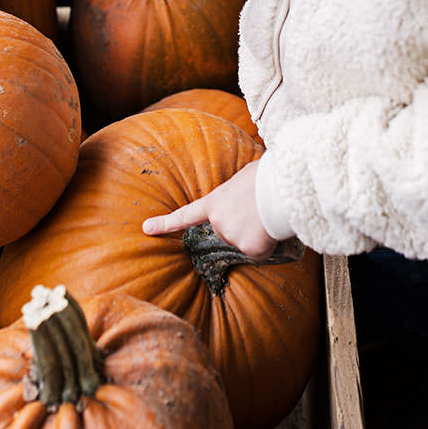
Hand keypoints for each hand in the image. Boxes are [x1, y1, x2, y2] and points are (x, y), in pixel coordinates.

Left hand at [142, 160, 276, 259]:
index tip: (146, 228)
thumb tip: (249, 200)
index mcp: (214, 201)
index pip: (185, 215)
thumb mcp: (244, 177)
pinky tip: (272, 229)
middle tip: (259, 209)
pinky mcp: (249, 249)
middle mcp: (218, 222)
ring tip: (268, 214)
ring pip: (245, 242)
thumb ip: (237, 193)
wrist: (281, 189)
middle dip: (243, 225)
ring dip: (257, 233)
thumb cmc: (267, 176)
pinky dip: (268, 244)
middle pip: (228, 232)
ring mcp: (232, 237)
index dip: (165, 223)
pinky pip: (260, 251)